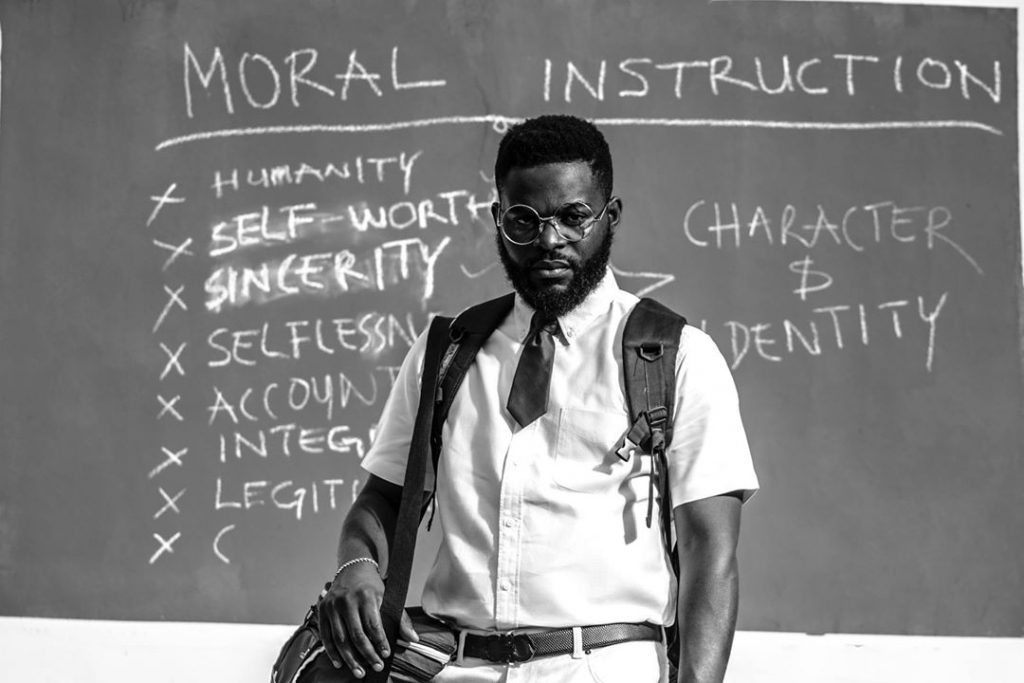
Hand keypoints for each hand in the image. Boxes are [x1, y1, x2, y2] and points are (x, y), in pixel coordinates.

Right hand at [318, 562, 418, 677]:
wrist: (353, 567)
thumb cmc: (372, 585)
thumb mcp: (388, 596)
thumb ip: (400, 618)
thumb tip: (413, 639)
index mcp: (366, 596)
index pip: (373, 624)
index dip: (380, 642)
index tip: (385, 655)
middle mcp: (347, 600)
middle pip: (357, 634)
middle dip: (367, 654)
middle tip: (376, 667)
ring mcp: (332, 606)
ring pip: (340, 638)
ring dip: (350, 659)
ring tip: (359, 671)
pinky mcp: (322, 610)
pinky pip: (326, 636)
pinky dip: (332, 652)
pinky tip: (340, 663)